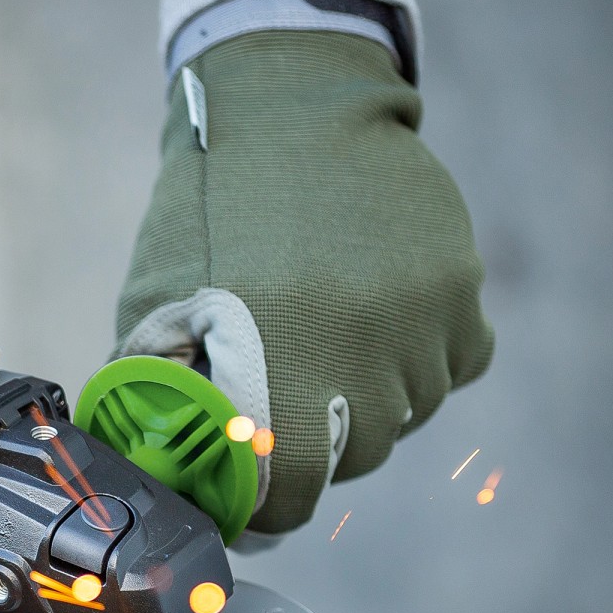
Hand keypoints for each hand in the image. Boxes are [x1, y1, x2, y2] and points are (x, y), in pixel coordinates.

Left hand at [116, 30, 492, 533]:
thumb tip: (171, 472)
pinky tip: (375, 317)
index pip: (290, 492)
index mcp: (271, 367)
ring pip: (406, 415)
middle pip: (350, 458)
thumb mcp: (152, 307)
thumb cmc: (205, 215)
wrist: (288, 108)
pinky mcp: (460, 289)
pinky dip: (419, 358)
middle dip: (312, 445)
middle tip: (281, 396)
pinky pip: (453, 365)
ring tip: (323, 338)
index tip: (251, 491)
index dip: (267, 503)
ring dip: (367, 399)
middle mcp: (356, 355)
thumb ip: (160, 397)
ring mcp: (418, 323)